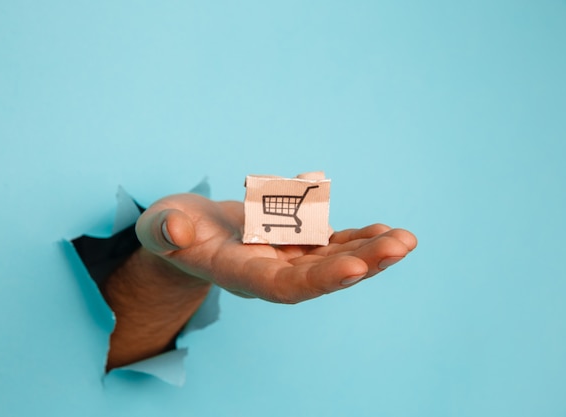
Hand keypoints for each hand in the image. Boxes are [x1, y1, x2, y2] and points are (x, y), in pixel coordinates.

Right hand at [136, 193, 416, 303]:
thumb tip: (176, 231)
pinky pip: (329, 245)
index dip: (318, 279)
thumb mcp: (160, 226)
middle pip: (318, 276)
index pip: (282, 285)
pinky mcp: (292, 244)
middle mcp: (268, 272)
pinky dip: (356, 239)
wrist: (187, 235)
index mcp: (238, 273)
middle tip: (401, 245)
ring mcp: (284, 259)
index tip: (356, 268)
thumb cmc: (170, 230)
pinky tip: (384, 230)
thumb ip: (166, 231)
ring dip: (370, 252)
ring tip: (405, 240)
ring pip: (331, 261)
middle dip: (361, 263)